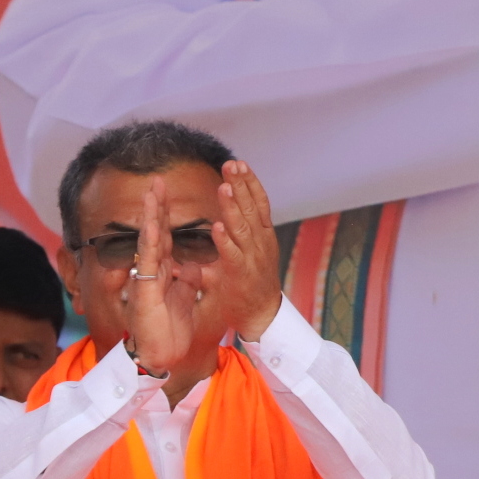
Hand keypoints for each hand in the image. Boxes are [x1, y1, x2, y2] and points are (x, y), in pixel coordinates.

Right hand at [121, 175, 202, 375]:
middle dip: (156, 206)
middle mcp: (153, 271)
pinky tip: (150, 222)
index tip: (169, 194)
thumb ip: (186, 280)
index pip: (166, 238)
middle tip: (157, 180)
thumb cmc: (169, 330)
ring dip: (150, 214)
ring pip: (149, 239)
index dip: (168, 217)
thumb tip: (193, 264)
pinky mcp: (145, 288)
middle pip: (155, 232)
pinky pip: (149, 261)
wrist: (160, 355)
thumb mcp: (184, 299)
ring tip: (152, 190)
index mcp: (164, 272)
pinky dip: (150, 240)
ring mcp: (147, 277)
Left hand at [208, 160, 283, 342]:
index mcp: (262, 236)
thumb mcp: (244, 254)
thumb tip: (217, 221)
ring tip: (225, 186)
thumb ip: (232, 238)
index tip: (239, 163)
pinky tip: (217, 226)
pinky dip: (225, 240)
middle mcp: (260, 244)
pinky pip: (232, 255)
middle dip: (242, 185)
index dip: (249, 183)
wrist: (261, 316)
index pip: (257, 203)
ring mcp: (252, 259)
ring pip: (243, 228)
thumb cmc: (248, 284)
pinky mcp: (240, 275)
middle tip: (232, 163)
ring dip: (233, 206)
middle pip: (252, 209)